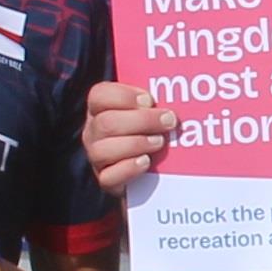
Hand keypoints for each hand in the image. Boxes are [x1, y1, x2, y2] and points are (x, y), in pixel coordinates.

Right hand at [81, 81, 178, 195]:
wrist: (153, 173)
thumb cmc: (152, 132)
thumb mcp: (151, 111)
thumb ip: (155, 99)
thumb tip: (177, 90)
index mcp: (100, 109)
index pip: (99, 94)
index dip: (124, 96)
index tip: (150, 100)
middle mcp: (94, 132)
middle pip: (106, 123)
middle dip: (141, 120)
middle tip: (169, 121)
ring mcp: (97, 157)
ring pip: (103, 150)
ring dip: (136, 144)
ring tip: (159, 142)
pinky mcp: (106, 181)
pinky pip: (109, 177)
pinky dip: (129, 168)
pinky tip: (146, 162)